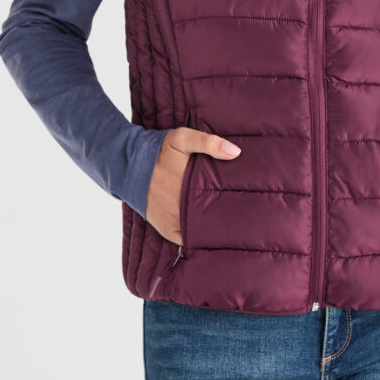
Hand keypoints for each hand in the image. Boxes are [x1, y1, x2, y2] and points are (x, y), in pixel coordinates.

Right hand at [145, 125, 241, 243]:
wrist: (129, 166)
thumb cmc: (159, 151)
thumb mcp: (182, 138)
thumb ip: (209, 143)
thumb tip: (236, 152)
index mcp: (191, 186)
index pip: (221, 201)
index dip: (237, 204)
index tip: (250, 206)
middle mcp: (183, 207)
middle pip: (213, 218)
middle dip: (229, 218)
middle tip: (246, 219)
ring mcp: (175, 220)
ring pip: (202, 232)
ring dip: (215, 231)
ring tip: (234, 232)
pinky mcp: (166, 229)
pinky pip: (186, 241)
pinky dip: (198, 241)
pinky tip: (212, 240)